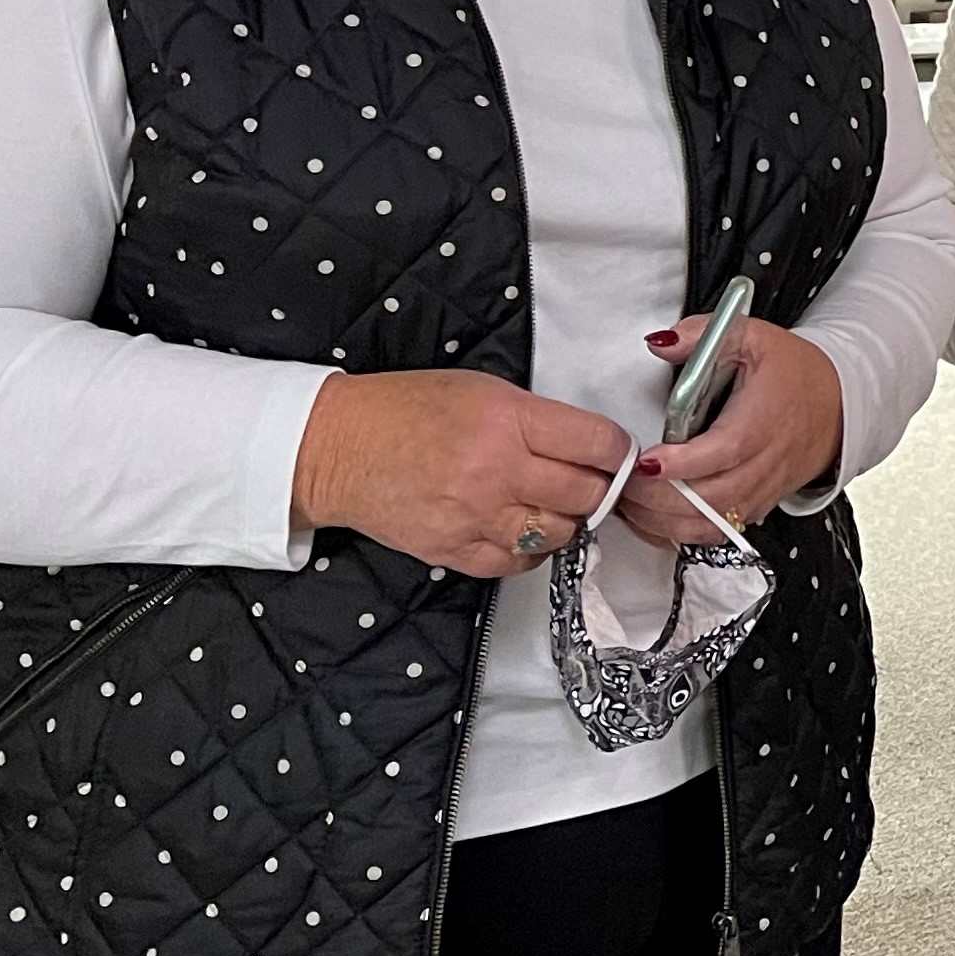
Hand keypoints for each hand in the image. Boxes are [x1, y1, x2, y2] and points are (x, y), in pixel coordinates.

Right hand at [291, 368, 635, 577]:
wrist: (336, 448)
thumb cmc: (405, 411)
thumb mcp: (484, 391)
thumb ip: (539, 420)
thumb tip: (590, 448)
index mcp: (508, 421)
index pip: (598, 445)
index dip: (617, 453)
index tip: (615, 456)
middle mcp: (496, 471)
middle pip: (587, 494)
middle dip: (596, 488)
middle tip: (583, 481)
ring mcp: (475, 516)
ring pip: (560, 534)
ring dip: (563, 521)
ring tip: (544, 503)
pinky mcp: (455, 550)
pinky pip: (519, 564)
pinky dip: (529, 550)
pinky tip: (517, 528)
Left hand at [620, 316, 843, 544]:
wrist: (840, 404)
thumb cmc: (795, 374)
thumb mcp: (752, 336)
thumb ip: (702, 335)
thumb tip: (660, 343)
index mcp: (762, 420)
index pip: (723, 451)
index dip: (682, 463)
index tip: (647, 461)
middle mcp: (765, 462)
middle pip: (711, 497)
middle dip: (660, 498)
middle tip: (622, 484)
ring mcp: (763, 489)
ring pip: (713, 522)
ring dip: (667, 521)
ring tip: (630, 504)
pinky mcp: (758, 505)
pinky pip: (719, 533)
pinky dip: (683, 533)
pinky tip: (655, 520)